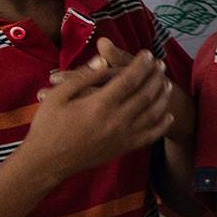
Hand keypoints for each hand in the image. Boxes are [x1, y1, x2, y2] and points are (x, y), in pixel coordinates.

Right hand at [22, 41, 177, 180]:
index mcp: (99, 105)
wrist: (47, 162)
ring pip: (153, 113)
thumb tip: (102, 59)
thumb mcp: (58, 96)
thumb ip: (82, 77)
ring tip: (167, 83)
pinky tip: (168, 115)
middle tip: (161, 64)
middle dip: (156, 76)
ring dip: (163, 96)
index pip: (129, 79)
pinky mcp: (124, 148)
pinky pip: (151, 135)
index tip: (147, 54)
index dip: (141, 65)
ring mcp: (123, 136)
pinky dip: (163, 125)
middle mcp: (116, 120)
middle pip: (146, 94)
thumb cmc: (48, 126)